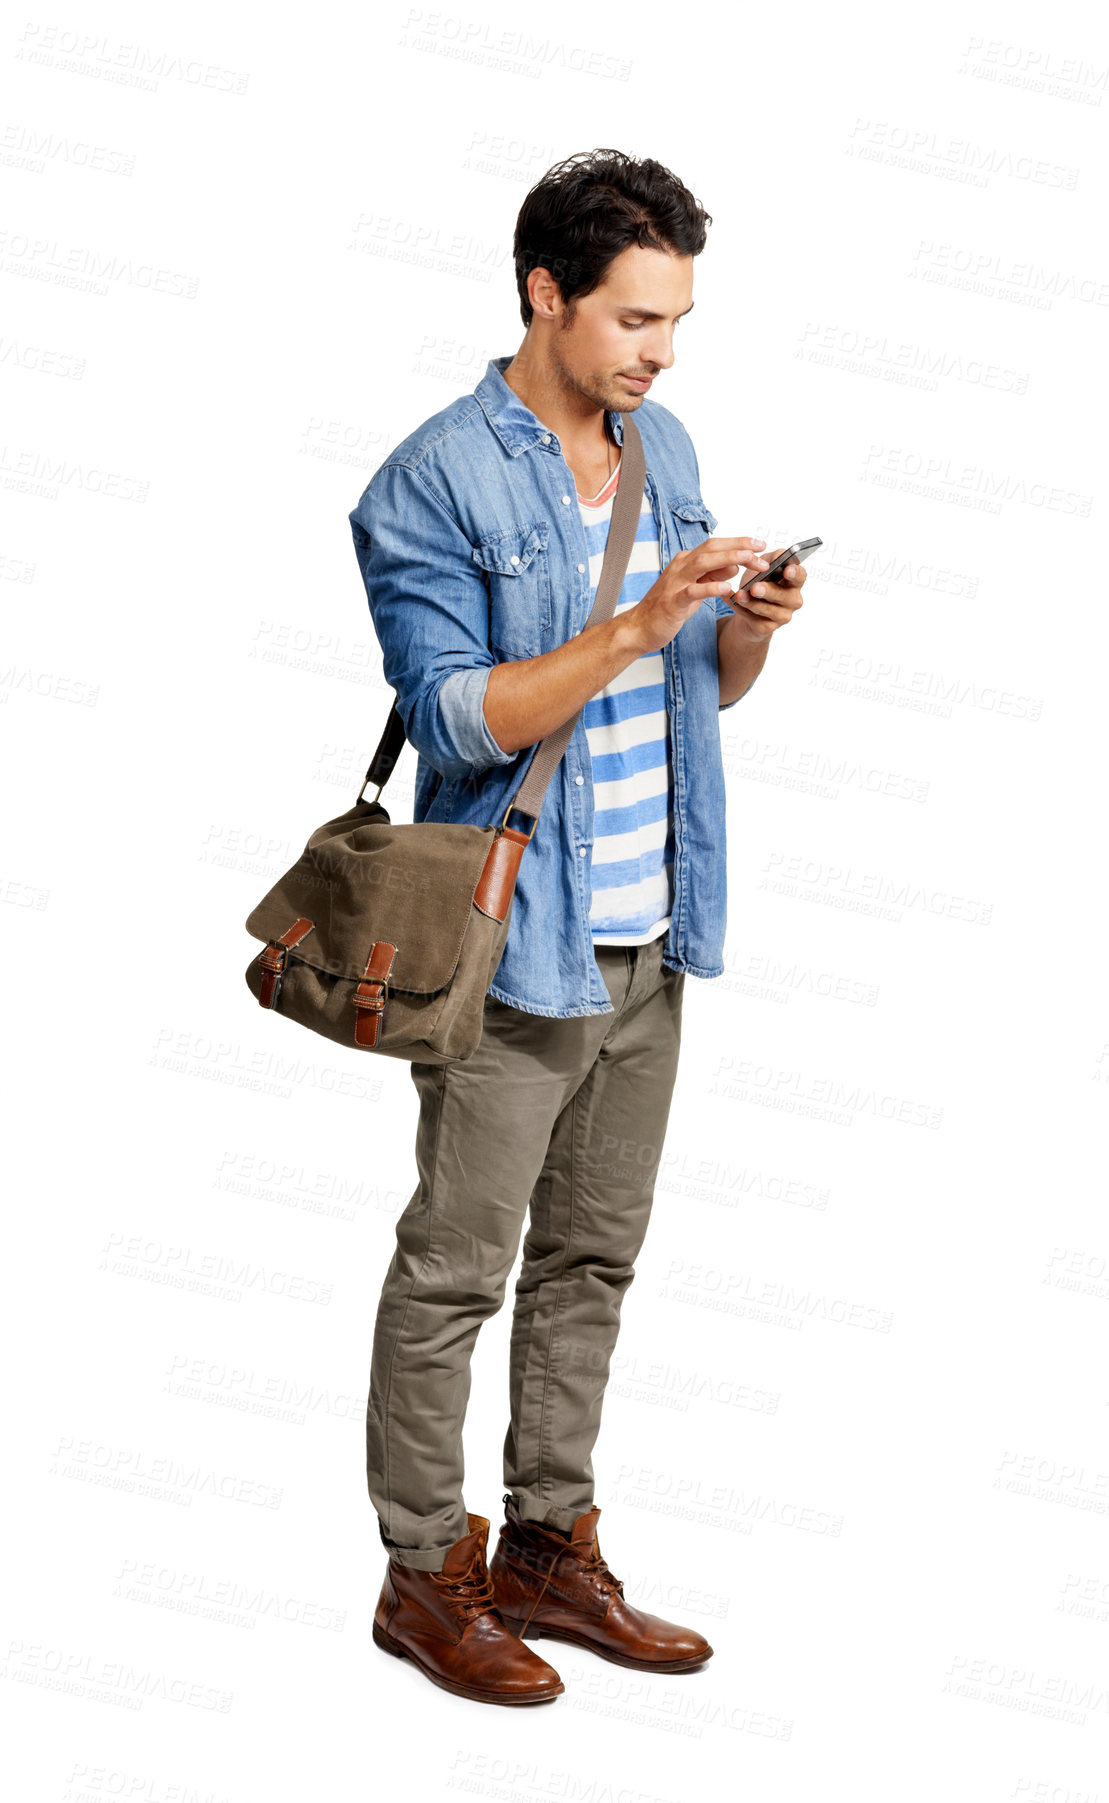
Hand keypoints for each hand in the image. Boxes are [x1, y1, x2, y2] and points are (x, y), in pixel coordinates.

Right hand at [628, 538, 770, 654]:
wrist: (640, 627)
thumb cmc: (667, 608)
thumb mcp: (694, 588)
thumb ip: (712, 576)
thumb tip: (734, 565)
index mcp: (686, 562)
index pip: (715, 545)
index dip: (738, 543)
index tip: (759, 544)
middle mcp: (680, 567)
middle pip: (711, 548)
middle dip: (738, 546)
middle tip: (760, 547)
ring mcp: (675, 583)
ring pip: (703, 563)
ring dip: (728, 558)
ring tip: (749, 559)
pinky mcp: (673, 602)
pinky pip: (693, 591)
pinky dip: (711, 588)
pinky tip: (727, 589)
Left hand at [718, 546, 806, 644]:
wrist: (746, 607)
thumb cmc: (759, 582)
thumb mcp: (764, 565)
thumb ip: (773, 558)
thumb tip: (779, 554)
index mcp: (794, 582)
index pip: (800, 576)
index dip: (795, 573)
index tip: (787, 569)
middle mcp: (793, 600)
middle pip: (785, 596)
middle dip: (769, 591)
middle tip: (755, 587)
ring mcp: (782, 616)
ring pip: (768, 610)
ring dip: (752, 603)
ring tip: (739, 595)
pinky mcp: (767, 628)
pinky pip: (752, 618)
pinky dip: (740, 609)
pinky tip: (730, 599)